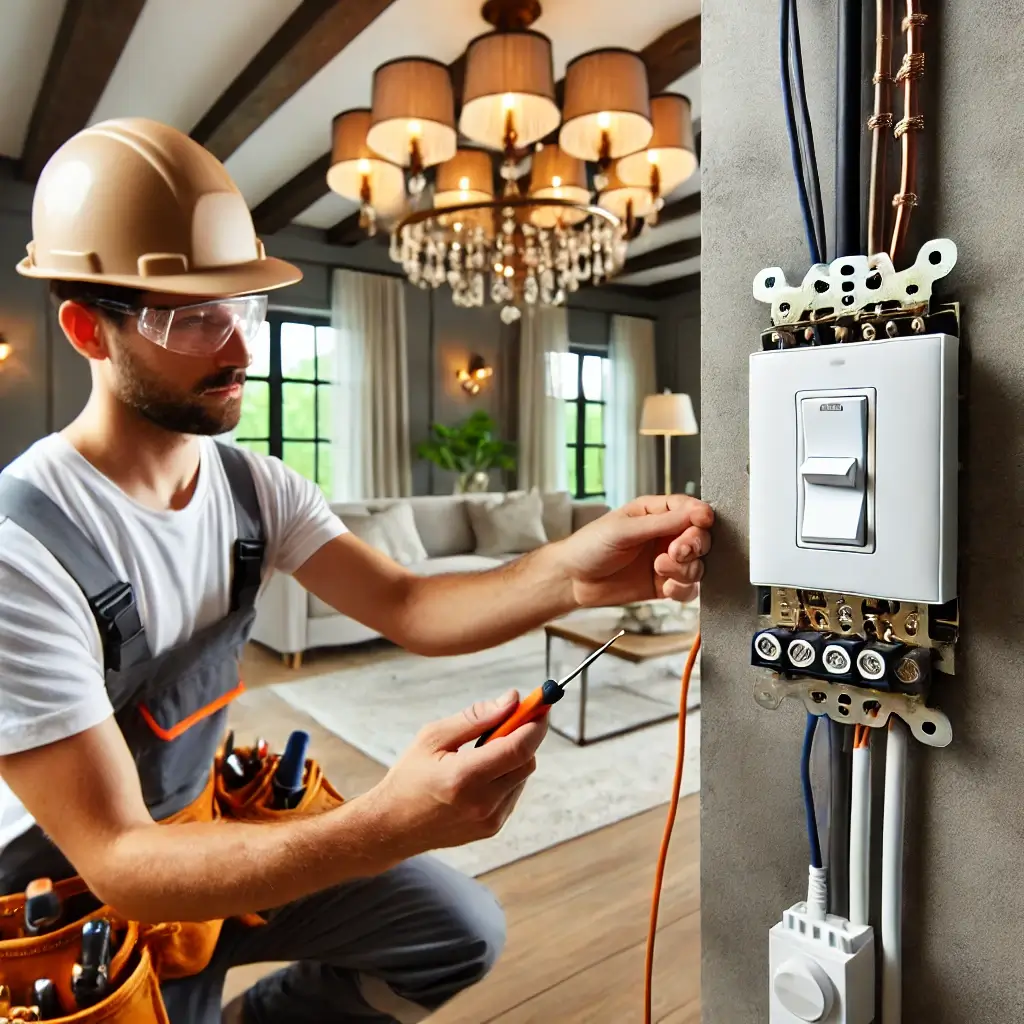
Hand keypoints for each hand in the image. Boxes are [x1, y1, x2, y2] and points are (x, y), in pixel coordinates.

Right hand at [371, 690, 546, 857]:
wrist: (393, 826)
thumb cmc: (409, 777)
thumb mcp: (433, 737)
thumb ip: (475, 718)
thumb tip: (512, 700)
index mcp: (463, 777)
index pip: (517, 747)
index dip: (534, 723)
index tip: (540, 704)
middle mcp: (481, 803)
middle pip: (527, 760)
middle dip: (525, 736)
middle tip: (509, 720)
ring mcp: (489, 820)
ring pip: (523, 776)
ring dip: (514, 756)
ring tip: (482, 752)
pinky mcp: (492, 828)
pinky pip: (514, 792)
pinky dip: (507, 775)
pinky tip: (481, 773)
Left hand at [557, 494, 713, 606]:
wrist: (573, 579)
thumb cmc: (589, 546)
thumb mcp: (624, 529)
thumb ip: (661, 523)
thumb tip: (696, 511)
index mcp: (656, 513)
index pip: (690, 509)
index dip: (700, 515)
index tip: (701, 522)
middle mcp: (665, 536)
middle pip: (700, 538)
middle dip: (693, 545)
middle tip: (676, 551)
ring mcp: (667, 562)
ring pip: (697, 565)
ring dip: (685, 569)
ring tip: (660, 568)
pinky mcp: (664, 585)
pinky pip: (688, 589)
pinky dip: (682, 589)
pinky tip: (666, 587)